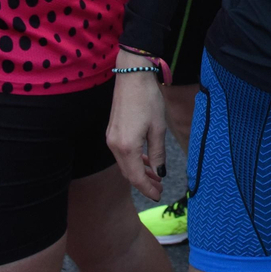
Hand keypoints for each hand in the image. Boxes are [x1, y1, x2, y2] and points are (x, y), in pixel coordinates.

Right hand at [106, 66, 167, 200]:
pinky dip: (134, 160)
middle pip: (128, 172)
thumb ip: (157, 153)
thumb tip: (160, 172)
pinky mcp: (112, 131)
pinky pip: (123, 153)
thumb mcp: (158, 128)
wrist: (132, 76)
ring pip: (125, 163)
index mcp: (126, 146)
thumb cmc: (147, 99)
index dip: (147, 188)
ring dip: (139, 171)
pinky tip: (146, 160)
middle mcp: (114, 145)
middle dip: (144, 182)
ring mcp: (111, 138)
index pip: (135, 177)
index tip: (158, 195)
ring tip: (156, 176)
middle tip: (159, 188)